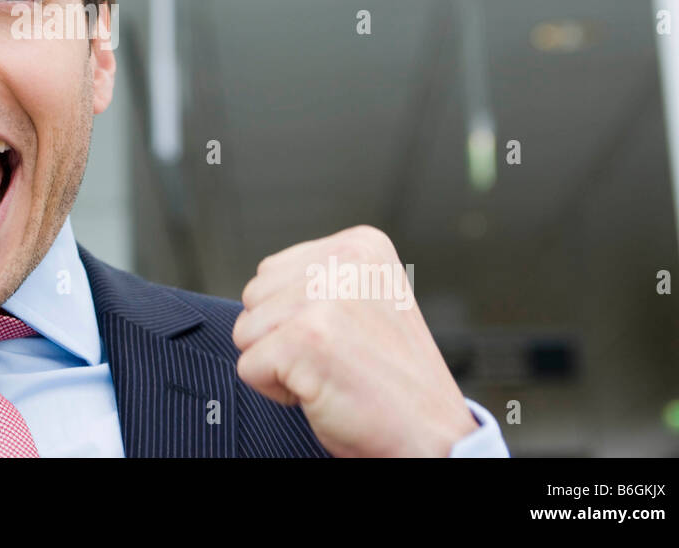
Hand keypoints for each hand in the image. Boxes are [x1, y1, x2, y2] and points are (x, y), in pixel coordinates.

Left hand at [232, 225, 477, 456]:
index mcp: (359, 244)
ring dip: (279, 363)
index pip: (272, 272)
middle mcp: (344, 261)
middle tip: (336, 358)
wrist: (432, 434)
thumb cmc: (393, 377)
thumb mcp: (365, 298)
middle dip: (281, 336)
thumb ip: (317, 278)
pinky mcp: (305, 339)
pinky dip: (277, 391)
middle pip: (253, 296)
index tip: (343, 336)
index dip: (294, 316)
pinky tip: (324, 391)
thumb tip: (259, 285)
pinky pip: (248, 367)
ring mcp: (323, 298)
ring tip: (331, 372)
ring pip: (245, 331)